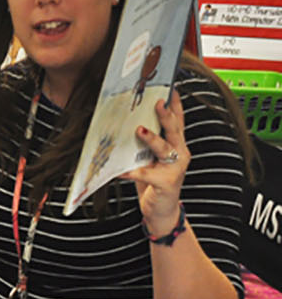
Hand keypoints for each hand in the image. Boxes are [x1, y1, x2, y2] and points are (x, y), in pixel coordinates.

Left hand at [124, 88, 190, 233]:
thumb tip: (130, 125)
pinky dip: (130, 172)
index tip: (171, 88)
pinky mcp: (166, 183)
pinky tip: (118, 170)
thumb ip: (146, 144)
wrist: (161, 211)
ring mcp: (175, 168)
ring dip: (152, 139)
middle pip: (175, 130)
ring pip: (164, 149)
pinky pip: (146, 174)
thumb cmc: (154, 182)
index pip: (178, 120)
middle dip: (167, 115)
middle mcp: (180, 153)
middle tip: (158, 102)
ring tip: (139, 130)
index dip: (176, 104)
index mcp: (177, 145)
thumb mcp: (151, 159)